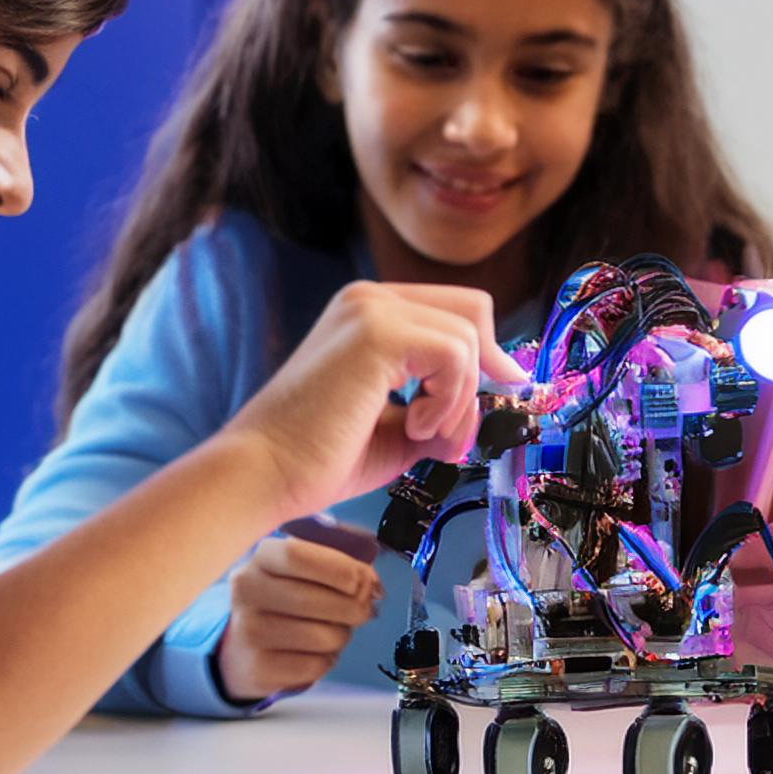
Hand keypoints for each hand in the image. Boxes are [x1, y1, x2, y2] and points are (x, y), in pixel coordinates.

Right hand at [215, 534, 384, 702]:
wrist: (244, 647)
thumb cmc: (288, 599)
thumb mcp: (306, 570)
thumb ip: (342, 565)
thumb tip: (371, 585)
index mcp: (261, 557)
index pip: (297, 555)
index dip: (339, 568)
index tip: (361, 581)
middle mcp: (247, 591)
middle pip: (313, 599)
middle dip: (353, 607)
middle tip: (363, 610)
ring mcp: (248, 631)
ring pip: (321, 636)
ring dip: (342, 635)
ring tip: (334, 630)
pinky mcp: (258, 668)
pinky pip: (315, 665)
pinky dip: (327, 660)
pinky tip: (316, 652)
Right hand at [227, 282, 528, 517]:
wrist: (263, 474)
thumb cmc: (319, 458)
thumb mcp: (398, 426)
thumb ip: (441, 405)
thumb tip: (486, 405)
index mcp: (369, 313)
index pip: (454, 309)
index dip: (486, 348)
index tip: (509, 381)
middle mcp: (370, 298)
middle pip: (471, 310)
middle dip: (483, 372)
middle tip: (461, 430)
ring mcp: (371, 308)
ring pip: (466, 338)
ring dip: (459, 402)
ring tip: (423, 437)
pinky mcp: (376, 332)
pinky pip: (454, 355)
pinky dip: (447, 400)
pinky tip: (413, 426)